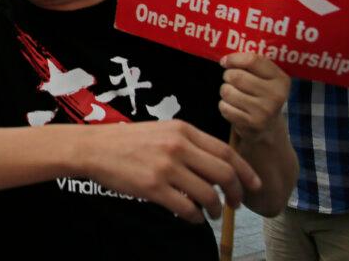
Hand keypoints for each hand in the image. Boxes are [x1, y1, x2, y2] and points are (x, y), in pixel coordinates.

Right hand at [81, 119, 261, 223]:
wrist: (94, 148)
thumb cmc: (128, 141)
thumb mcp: (162, 131)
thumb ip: (189, 144)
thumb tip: (217, 168)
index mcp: (182, 130)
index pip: (226, 152)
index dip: (246, 171)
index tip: (254, 185)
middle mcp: (177, 146)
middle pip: (224, 173)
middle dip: (237, 193)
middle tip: (236, 204)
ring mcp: (166, 167)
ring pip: (208, 194)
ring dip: (216, 208)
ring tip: (212, 213)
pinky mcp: (153, 187)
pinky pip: (187, 208)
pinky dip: (196, 217)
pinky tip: (193, 217)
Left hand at [219, 53, 289, 143]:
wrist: (268, 127)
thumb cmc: (261, 95)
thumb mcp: (265, 78)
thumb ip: (251, 64)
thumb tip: (226, 59)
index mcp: (281, 79)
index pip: (252, 60)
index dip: (234, 59)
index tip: (225, 62)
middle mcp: (276, 95)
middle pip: (236, 76)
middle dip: (228, 76)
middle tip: (231, 80)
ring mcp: (265, 111)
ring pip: (228, 91)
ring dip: (225, 91)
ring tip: (234, 95)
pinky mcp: (252, 124)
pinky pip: (225, 107)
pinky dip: (224, 106)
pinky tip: (234, 108)